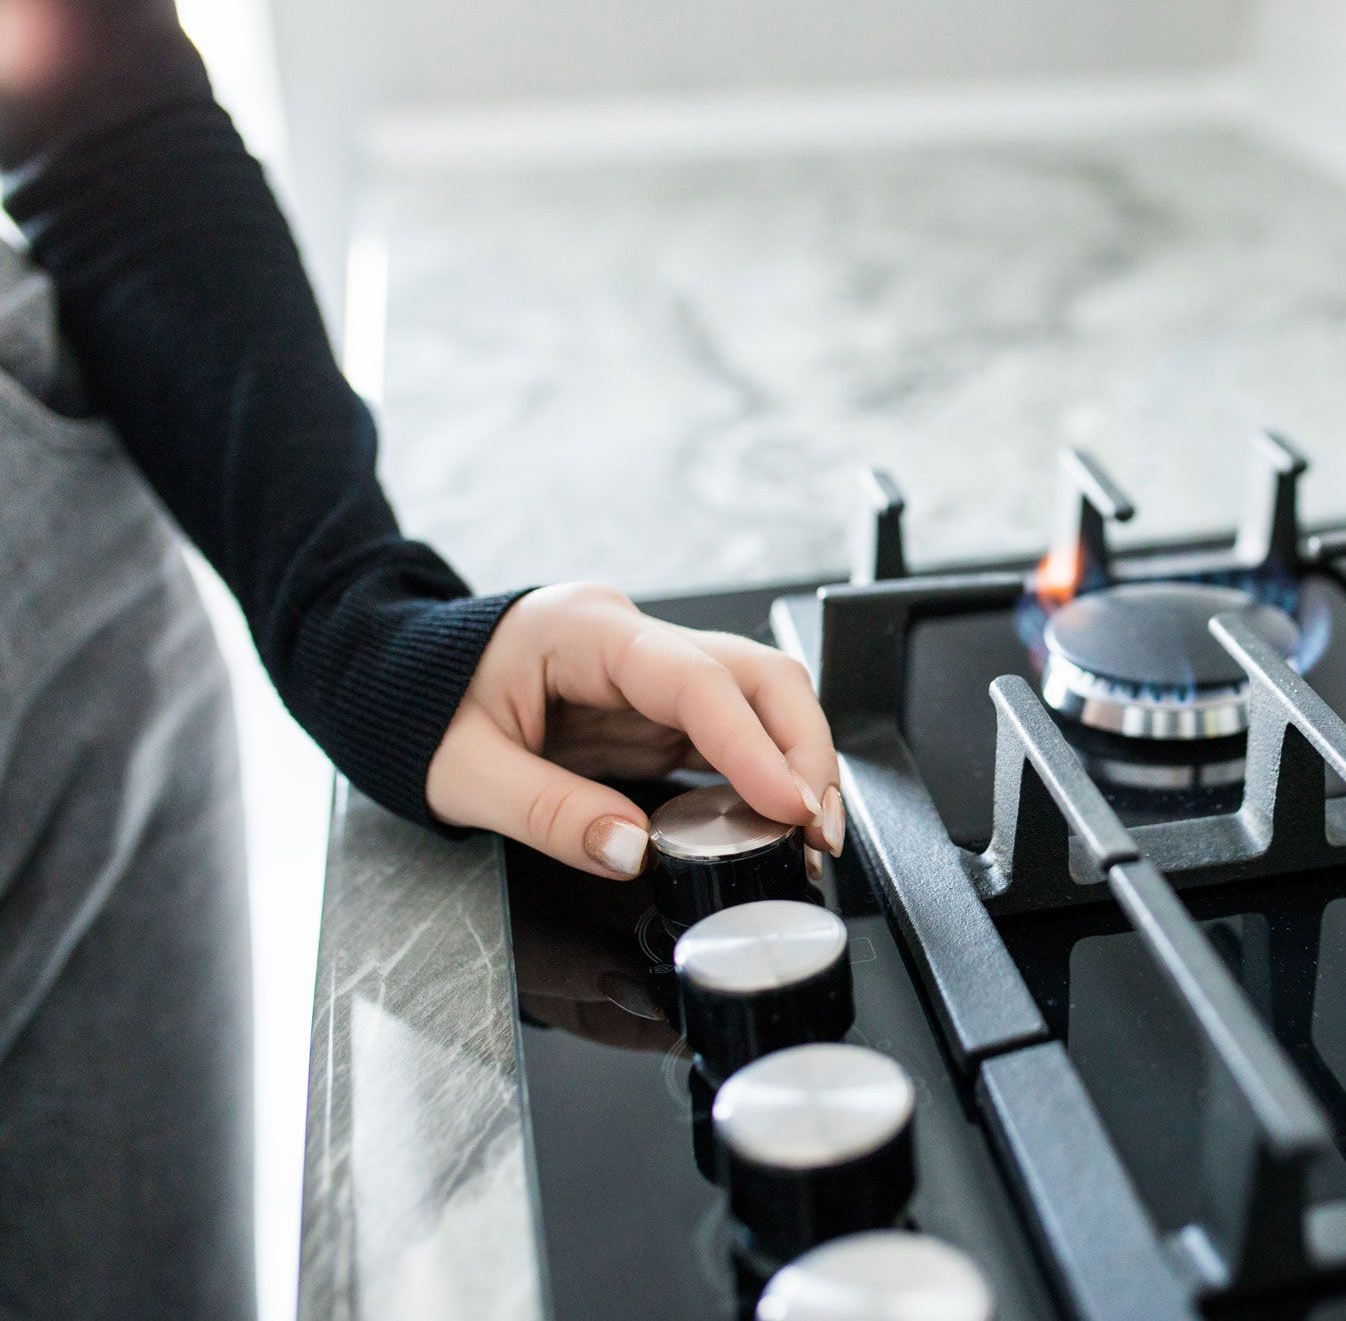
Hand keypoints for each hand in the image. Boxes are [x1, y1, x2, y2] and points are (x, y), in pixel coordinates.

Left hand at [425, 583, 842, 878]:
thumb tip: (632, 851)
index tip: (789, 804)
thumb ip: (548, 812)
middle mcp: (631, 638)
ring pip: (757, 696)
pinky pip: (729, 730)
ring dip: (795, 758)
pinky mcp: (653, 708)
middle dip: (801, 746)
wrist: (389, 679)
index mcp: (584, 630)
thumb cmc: (419, 710)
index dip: (754, 744)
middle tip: (819, 827)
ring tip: (813, 831)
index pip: (696, 679)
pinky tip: (778, 817)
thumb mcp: (462, 774)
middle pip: (753, 673)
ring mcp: (648, 671)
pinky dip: (763, 771)